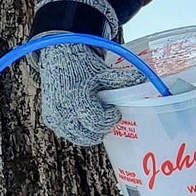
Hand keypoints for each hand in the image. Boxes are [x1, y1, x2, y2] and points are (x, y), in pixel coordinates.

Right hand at [31, 0, 132, 146]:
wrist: (58, 57)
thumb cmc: (83, 65)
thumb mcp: (104, 71)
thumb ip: (122, 80)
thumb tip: (144, 81)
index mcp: (77, 98)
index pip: (97, 121)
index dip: (109, 119)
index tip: (114, 111)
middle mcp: (63, 111)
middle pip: (89, 135)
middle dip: (102, 128)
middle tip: (107, 115)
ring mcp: (55, 117)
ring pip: (79, 138)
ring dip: (91, 131)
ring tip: (97, 115)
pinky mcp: (50, 120)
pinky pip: (69, 134)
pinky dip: (79, 129)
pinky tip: (85, 117)